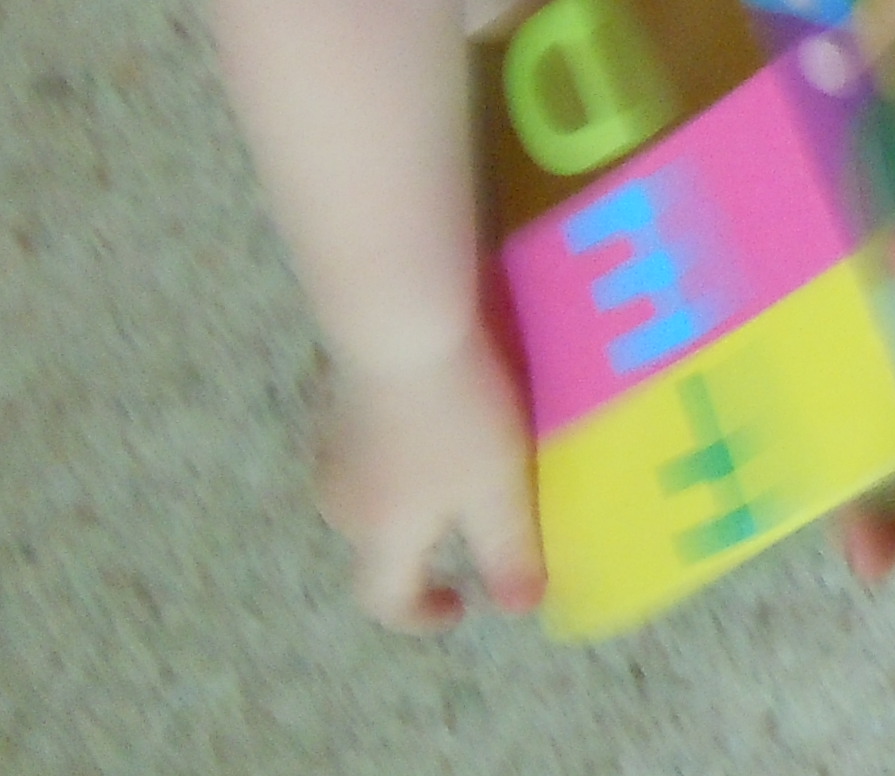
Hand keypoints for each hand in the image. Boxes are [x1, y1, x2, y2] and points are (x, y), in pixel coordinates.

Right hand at [316, 334, 543, 631]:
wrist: (401, 324)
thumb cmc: (457, 416)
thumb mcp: (499, 488)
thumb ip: (508, 552)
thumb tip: (518, 609)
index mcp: (381, 535)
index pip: (384, 600)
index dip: (420, 615)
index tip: (458, 607)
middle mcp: (341, 503)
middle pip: (376, 547)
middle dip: (420, 548)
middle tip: (467, 529)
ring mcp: (331, 449)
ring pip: (369, 496)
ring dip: (408, 497)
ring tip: (456, 471)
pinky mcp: (334, 403)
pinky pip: (367, 450)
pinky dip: (397, 454)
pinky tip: (432, 420)